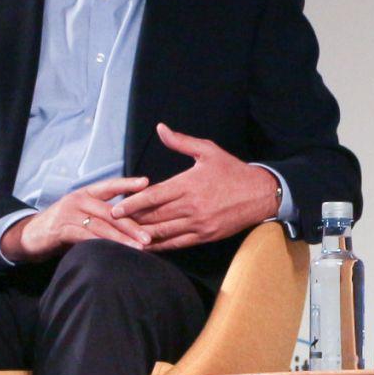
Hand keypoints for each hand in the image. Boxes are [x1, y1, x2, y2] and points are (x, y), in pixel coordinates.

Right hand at [6, 175, 153, 260]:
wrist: (28, 237)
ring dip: (121, 238)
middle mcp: (77, 200)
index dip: (127, 183)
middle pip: (110, 211)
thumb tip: (130, 227)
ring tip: (137, 248)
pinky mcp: (60, 229)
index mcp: (84, 194)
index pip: (109, 186)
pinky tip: (113, 252)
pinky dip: (101, 244)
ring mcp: (68, 213)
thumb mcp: (81, 218)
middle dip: (131, 225)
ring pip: (100, 225)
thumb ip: (101, 218)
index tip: (146, 182)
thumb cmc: (60, 228)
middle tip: (148, 236)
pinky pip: (85, 236)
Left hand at [117, 124, 282, 250]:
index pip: (153, 196)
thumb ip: (181, 142)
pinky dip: (160, 245)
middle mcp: (191, 206)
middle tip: (112, 223)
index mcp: (188, 184)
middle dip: (131, 220)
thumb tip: (160, 128)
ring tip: (123, 236)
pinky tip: (147, 246)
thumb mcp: (208, 151)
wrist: (261, 194)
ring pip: (163, 232)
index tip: (115, 208)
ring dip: (142, 235)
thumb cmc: (233, 170)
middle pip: (154, 216)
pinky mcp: (205, 236)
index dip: (132, 203)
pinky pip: (178, 243)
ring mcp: (198, 224)